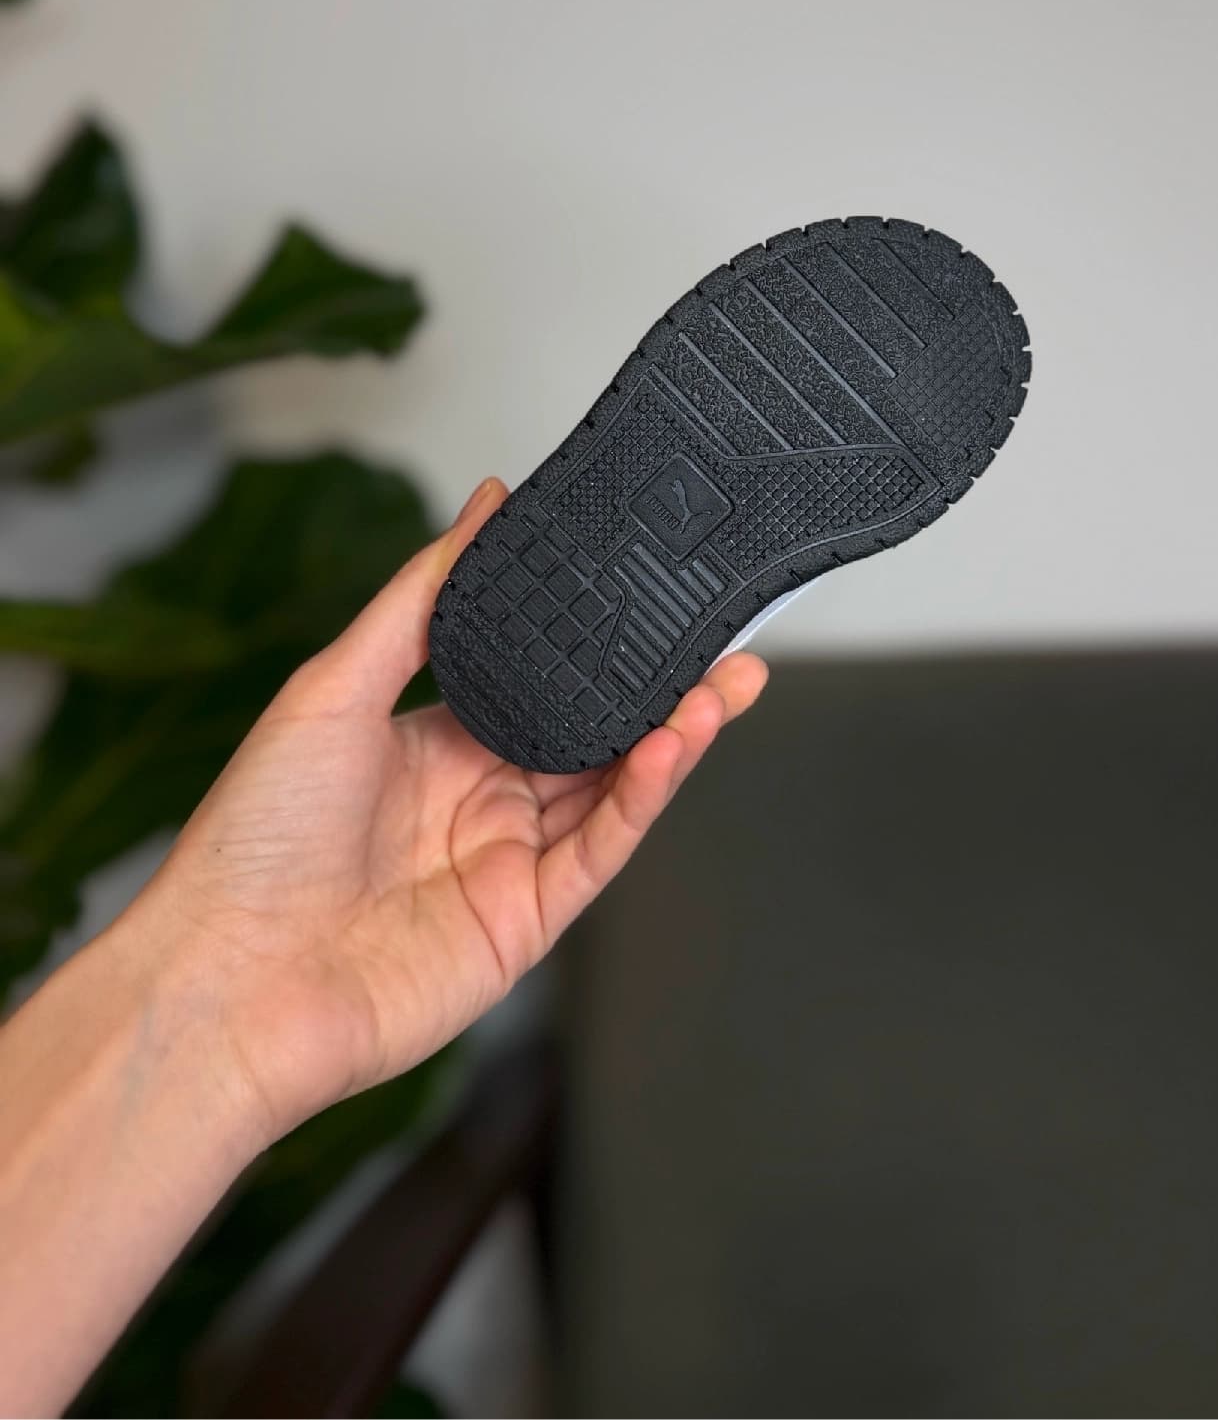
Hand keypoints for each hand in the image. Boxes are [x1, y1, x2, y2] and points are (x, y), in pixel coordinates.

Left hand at [124, 476, 767, 1143]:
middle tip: (728, 642)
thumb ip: (425, 595)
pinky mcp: (526, 923)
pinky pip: (599, 850)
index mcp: (437, 742)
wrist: (226, 980)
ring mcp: (507, 862)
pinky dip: (640, 798)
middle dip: (665, 689)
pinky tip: (668, 746)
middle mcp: (480, 799)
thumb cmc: (253, 837)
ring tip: (727, 684)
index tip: (654, 593)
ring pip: (613, 788)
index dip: (602, 643)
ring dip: (672, 736)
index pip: (543, 680)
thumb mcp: (334, 684)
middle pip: (596, 733)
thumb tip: (485, 502)